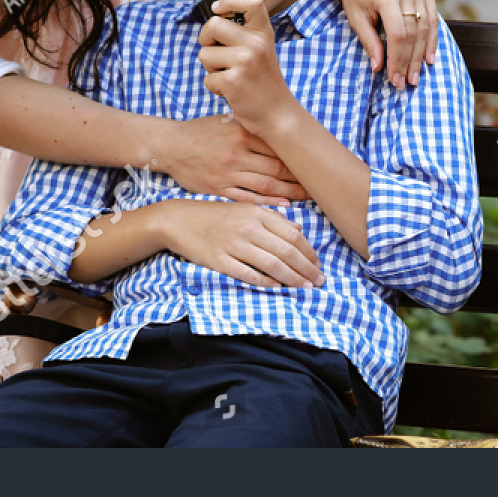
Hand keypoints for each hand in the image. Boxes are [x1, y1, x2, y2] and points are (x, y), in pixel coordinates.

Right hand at [158, 200, 323, 288]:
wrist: (178, 220)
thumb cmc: (214, 215)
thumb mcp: (244, 208)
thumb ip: (272, 218)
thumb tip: (299, 231)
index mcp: (257, 213)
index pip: (292, 234)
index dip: (308, 252)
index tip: (317, 264)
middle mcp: (247, 228)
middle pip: (286, 251)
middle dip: (306, 268)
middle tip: (319, 280)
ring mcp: (233, 244)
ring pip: (271, 264)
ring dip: (292, 278)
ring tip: (305, 287)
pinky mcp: (218, 260)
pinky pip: (247, 273)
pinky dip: (264, 282)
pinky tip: (277, 288)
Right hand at [161, 113, 307, 204]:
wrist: (169, 145)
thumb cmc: (201, 131)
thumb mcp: (226, 120)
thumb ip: (251, 127)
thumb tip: (280, 130)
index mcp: (241, 132)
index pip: (278, 146)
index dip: (297, 156)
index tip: (313, 161)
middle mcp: (237, 153)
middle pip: (276, 168)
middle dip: (299, 178)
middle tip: (317, 183)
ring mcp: (227, 172)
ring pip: (266, 186)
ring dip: (289, 193)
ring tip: (307, 197)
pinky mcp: (218, 188)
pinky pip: (247, 198)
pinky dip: (267, 203)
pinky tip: (284, 207)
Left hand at [198, 0, 294, 133]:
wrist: (278, 115)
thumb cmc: (263, 82)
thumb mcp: (261, 51)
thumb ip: (244, 35)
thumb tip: (212, 21)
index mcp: (263, 33)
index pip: (252, 0)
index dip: (230, 0)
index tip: (219, 9)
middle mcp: (256, 44)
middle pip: (213, 25)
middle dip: (206, 40)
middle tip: (217, 54)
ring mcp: (245, 62)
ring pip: (204, 54)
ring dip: (210, 68)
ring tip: (229, 76)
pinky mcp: (233, 81)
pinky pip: (207, 78)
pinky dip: (214, 87)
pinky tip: (231, 91)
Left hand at [331, 0, 438, 88]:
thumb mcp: (356, 19)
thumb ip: (370, 42)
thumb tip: (379, 68)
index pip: (398, 34)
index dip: (398, 59)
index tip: (395, 79)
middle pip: (413, 32)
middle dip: (410, 60)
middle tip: (408, 81)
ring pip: (425, 26)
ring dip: (422, 53)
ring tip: (417, 74)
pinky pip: (432, 16)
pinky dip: (431, 38)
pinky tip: (428, 56)